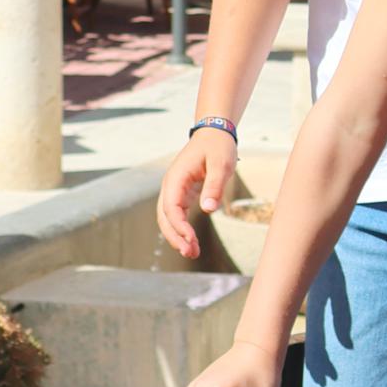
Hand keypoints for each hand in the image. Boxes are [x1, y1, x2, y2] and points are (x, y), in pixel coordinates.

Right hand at [158, 125, 236, 258]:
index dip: (179, 226)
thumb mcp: (221, 164)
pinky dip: (183, 230)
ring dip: (178, 236)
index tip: (191, 239)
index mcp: (176, 178)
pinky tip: (192, 242)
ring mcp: (175, 190)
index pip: (171, 207)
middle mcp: (171, 186)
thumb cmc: (217, 146)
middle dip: (175, 237)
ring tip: (192, 253)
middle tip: (190, 253)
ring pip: (169, 219)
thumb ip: (214, 185)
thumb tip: (208, 208)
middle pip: (165, 217)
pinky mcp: (182, 194)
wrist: (214, 133)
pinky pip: (177, 216)